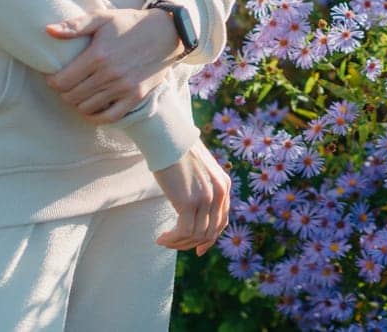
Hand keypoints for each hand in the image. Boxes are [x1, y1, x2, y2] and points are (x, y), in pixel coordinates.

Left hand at [42, 7, 183, 124]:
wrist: (166, 32)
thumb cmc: (130, 22)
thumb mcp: (102, 17)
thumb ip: (74, 26)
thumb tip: (48, 30)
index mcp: (98, 55)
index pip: (62, 81)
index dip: (52, 80)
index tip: (52, 75)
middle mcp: (110, 75)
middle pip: (71, 96)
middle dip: (63, 91)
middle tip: (65, 83)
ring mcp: (124, 88)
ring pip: (86, 108)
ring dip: (77, 103)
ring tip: (77, 93)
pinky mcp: (135, 97)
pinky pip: (109, 117)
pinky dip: (95, 116)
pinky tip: (91, 108)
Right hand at [152, 140, 230, 256]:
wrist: (169, 138)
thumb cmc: (178, 152)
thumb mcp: (200, 172)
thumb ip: (203, 189)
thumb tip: (194, 210)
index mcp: (224, 185)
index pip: (222, 221)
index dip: (210, 238)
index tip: (198, 249)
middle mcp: (220, 193)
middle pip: (210, 231)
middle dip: (192, 243)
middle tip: (174, 243)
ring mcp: (206, 198)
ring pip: (196, 235)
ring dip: (179, 243)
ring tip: (165, 240)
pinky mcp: (189, 202)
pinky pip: (183, 232)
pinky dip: (172, 239)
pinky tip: (161, 238)